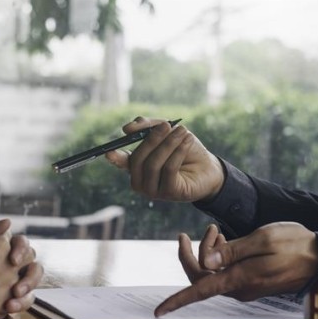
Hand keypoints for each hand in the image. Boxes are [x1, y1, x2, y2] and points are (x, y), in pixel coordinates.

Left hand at [0, 219, 42, 318]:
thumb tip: (8, 222)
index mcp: (2, 249)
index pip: (23, 244)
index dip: (22, 250)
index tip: (12, 260)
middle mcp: (9, 268)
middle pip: (33, 270)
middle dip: (30, 279)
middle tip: (16, 289)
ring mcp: (7, 288)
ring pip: (28, 294)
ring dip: (23, 300)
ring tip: (8, 306)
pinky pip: (9, 311)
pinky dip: (1, 315)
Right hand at [105, 116, 224, 201]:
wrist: (208, 168)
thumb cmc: (185, 151)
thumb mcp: (167, 133)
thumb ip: (148, 127)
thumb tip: (127, 128)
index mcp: (137, 167)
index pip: (122, 162)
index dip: (116, 158)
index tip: (109, 152)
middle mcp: (141, 182)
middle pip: (138, 159)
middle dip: (152, 140)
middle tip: (166, 125)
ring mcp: (153, 191)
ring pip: (154, 164)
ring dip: (169, 144)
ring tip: (183, 131)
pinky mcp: (169, 193)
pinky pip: (169, 169)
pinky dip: (178, 152)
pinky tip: (187, 141)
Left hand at [155, 222, 317, 316]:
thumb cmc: (296, 245)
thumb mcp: (262, 239)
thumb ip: (232, 250)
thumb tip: (205, 261)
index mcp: (240, 279)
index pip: (200, 290)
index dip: (177, 301)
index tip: (158, 312)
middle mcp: (239, 288)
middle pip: (200, 277)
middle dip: (193, 253)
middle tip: (200, 230)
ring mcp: (244, 286)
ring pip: (211, 272)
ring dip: (207, 250)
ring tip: (217, 230)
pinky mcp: (249, 281)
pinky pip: (223, 271)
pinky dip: (218, 254)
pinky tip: (225, 239)